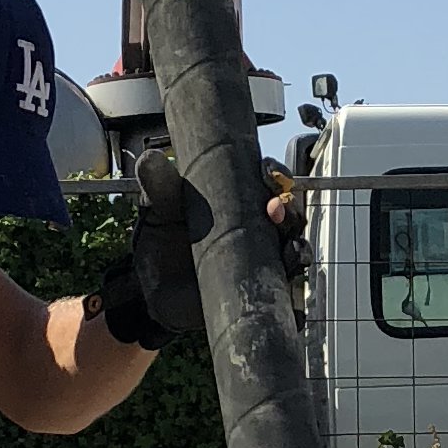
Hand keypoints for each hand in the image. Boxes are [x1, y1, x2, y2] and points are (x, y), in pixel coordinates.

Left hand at [96, 152, 310, 351]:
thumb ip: (160, 185)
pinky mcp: (260, 286)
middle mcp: (257, 225)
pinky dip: (293, 276)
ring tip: (288, 247)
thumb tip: (150, 158)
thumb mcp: (160, 209)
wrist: (153, 289)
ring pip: (293, 244)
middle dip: (289, 208)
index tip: (268, 175)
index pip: (268, 180)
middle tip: (274, 209)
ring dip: (297, 243)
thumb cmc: (162, 240)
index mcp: (238, 198)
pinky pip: (286, 281)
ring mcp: (261, 257)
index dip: (275, 174)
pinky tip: (290, 268)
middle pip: (288, 211)